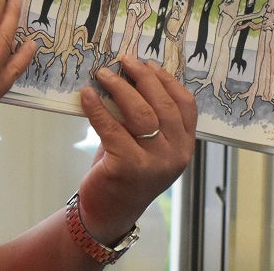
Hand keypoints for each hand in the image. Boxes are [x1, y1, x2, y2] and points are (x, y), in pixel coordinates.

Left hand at [76, 56, 196, 242]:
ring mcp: (154, 162)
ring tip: (103, 74)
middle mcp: (175, 154)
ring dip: (119, 88)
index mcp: (185, 145)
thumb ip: (145, 115)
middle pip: (162, 104)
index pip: (186, 104)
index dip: (167, 79)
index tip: (148, 63)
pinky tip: (87, 95)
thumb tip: (128, 75)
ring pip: (140, 113)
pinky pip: (111, 128)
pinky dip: (97, 108)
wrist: (109, 211)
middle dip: (142, 77)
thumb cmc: (125, 169)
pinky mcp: (127, 167)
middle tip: (123, 61)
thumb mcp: (144, 142)